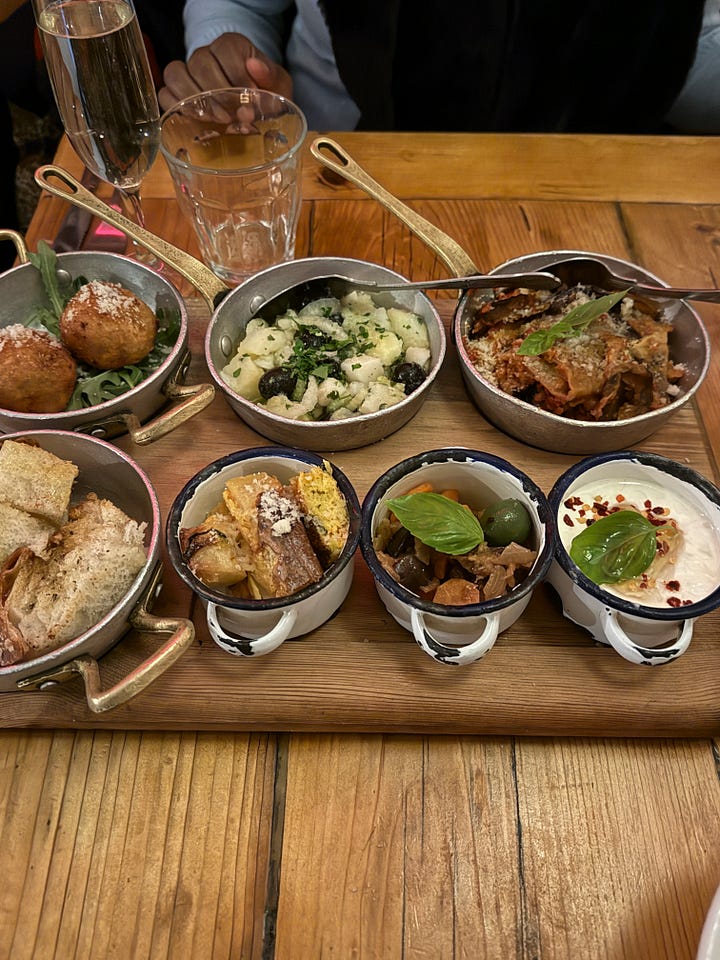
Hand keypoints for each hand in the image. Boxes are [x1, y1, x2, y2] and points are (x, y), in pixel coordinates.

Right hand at [159, 32, 292, 111]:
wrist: (254, 110)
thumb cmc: (266, 96)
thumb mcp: (278, 86)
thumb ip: (271, 77)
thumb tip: (255, 67)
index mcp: (232, 46)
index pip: (226, 50)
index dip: (237, 74)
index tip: (250, 97)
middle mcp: (207, 54)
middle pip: (200, 63)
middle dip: (217, 92)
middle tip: (232, 116)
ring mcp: (189, 73)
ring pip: (176, 74)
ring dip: (194, 99)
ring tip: (216, 119)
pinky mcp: (177, 93)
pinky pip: (165, 94)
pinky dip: (177, 107)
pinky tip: (197, 120)